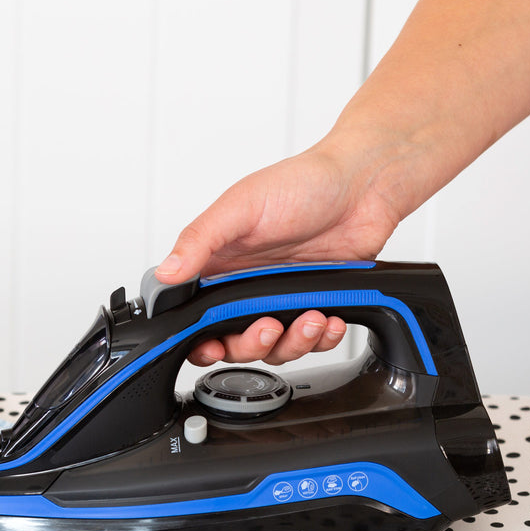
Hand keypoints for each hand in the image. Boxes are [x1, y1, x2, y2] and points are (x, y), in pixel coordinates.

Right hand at [157, 144, 402, 364]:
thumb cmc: (303, 183)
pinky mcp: (317, 302)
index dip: (201, 339)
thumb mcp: (242, 206)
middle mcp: (250, 284)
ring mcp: (284, 296)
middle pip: (236, 341)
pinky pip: (315, 341)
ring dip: (293, 343)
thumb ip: (201, 240)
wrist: (363, 184)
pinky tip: (330, 319)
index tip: (213, 346)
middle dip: (251, 344)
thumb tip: (166, 272)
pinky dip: (323, 338)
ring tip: (310, 318)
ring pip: (277, 347)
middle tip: (269, 327)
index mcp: (223, 263)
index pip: (198, 315)